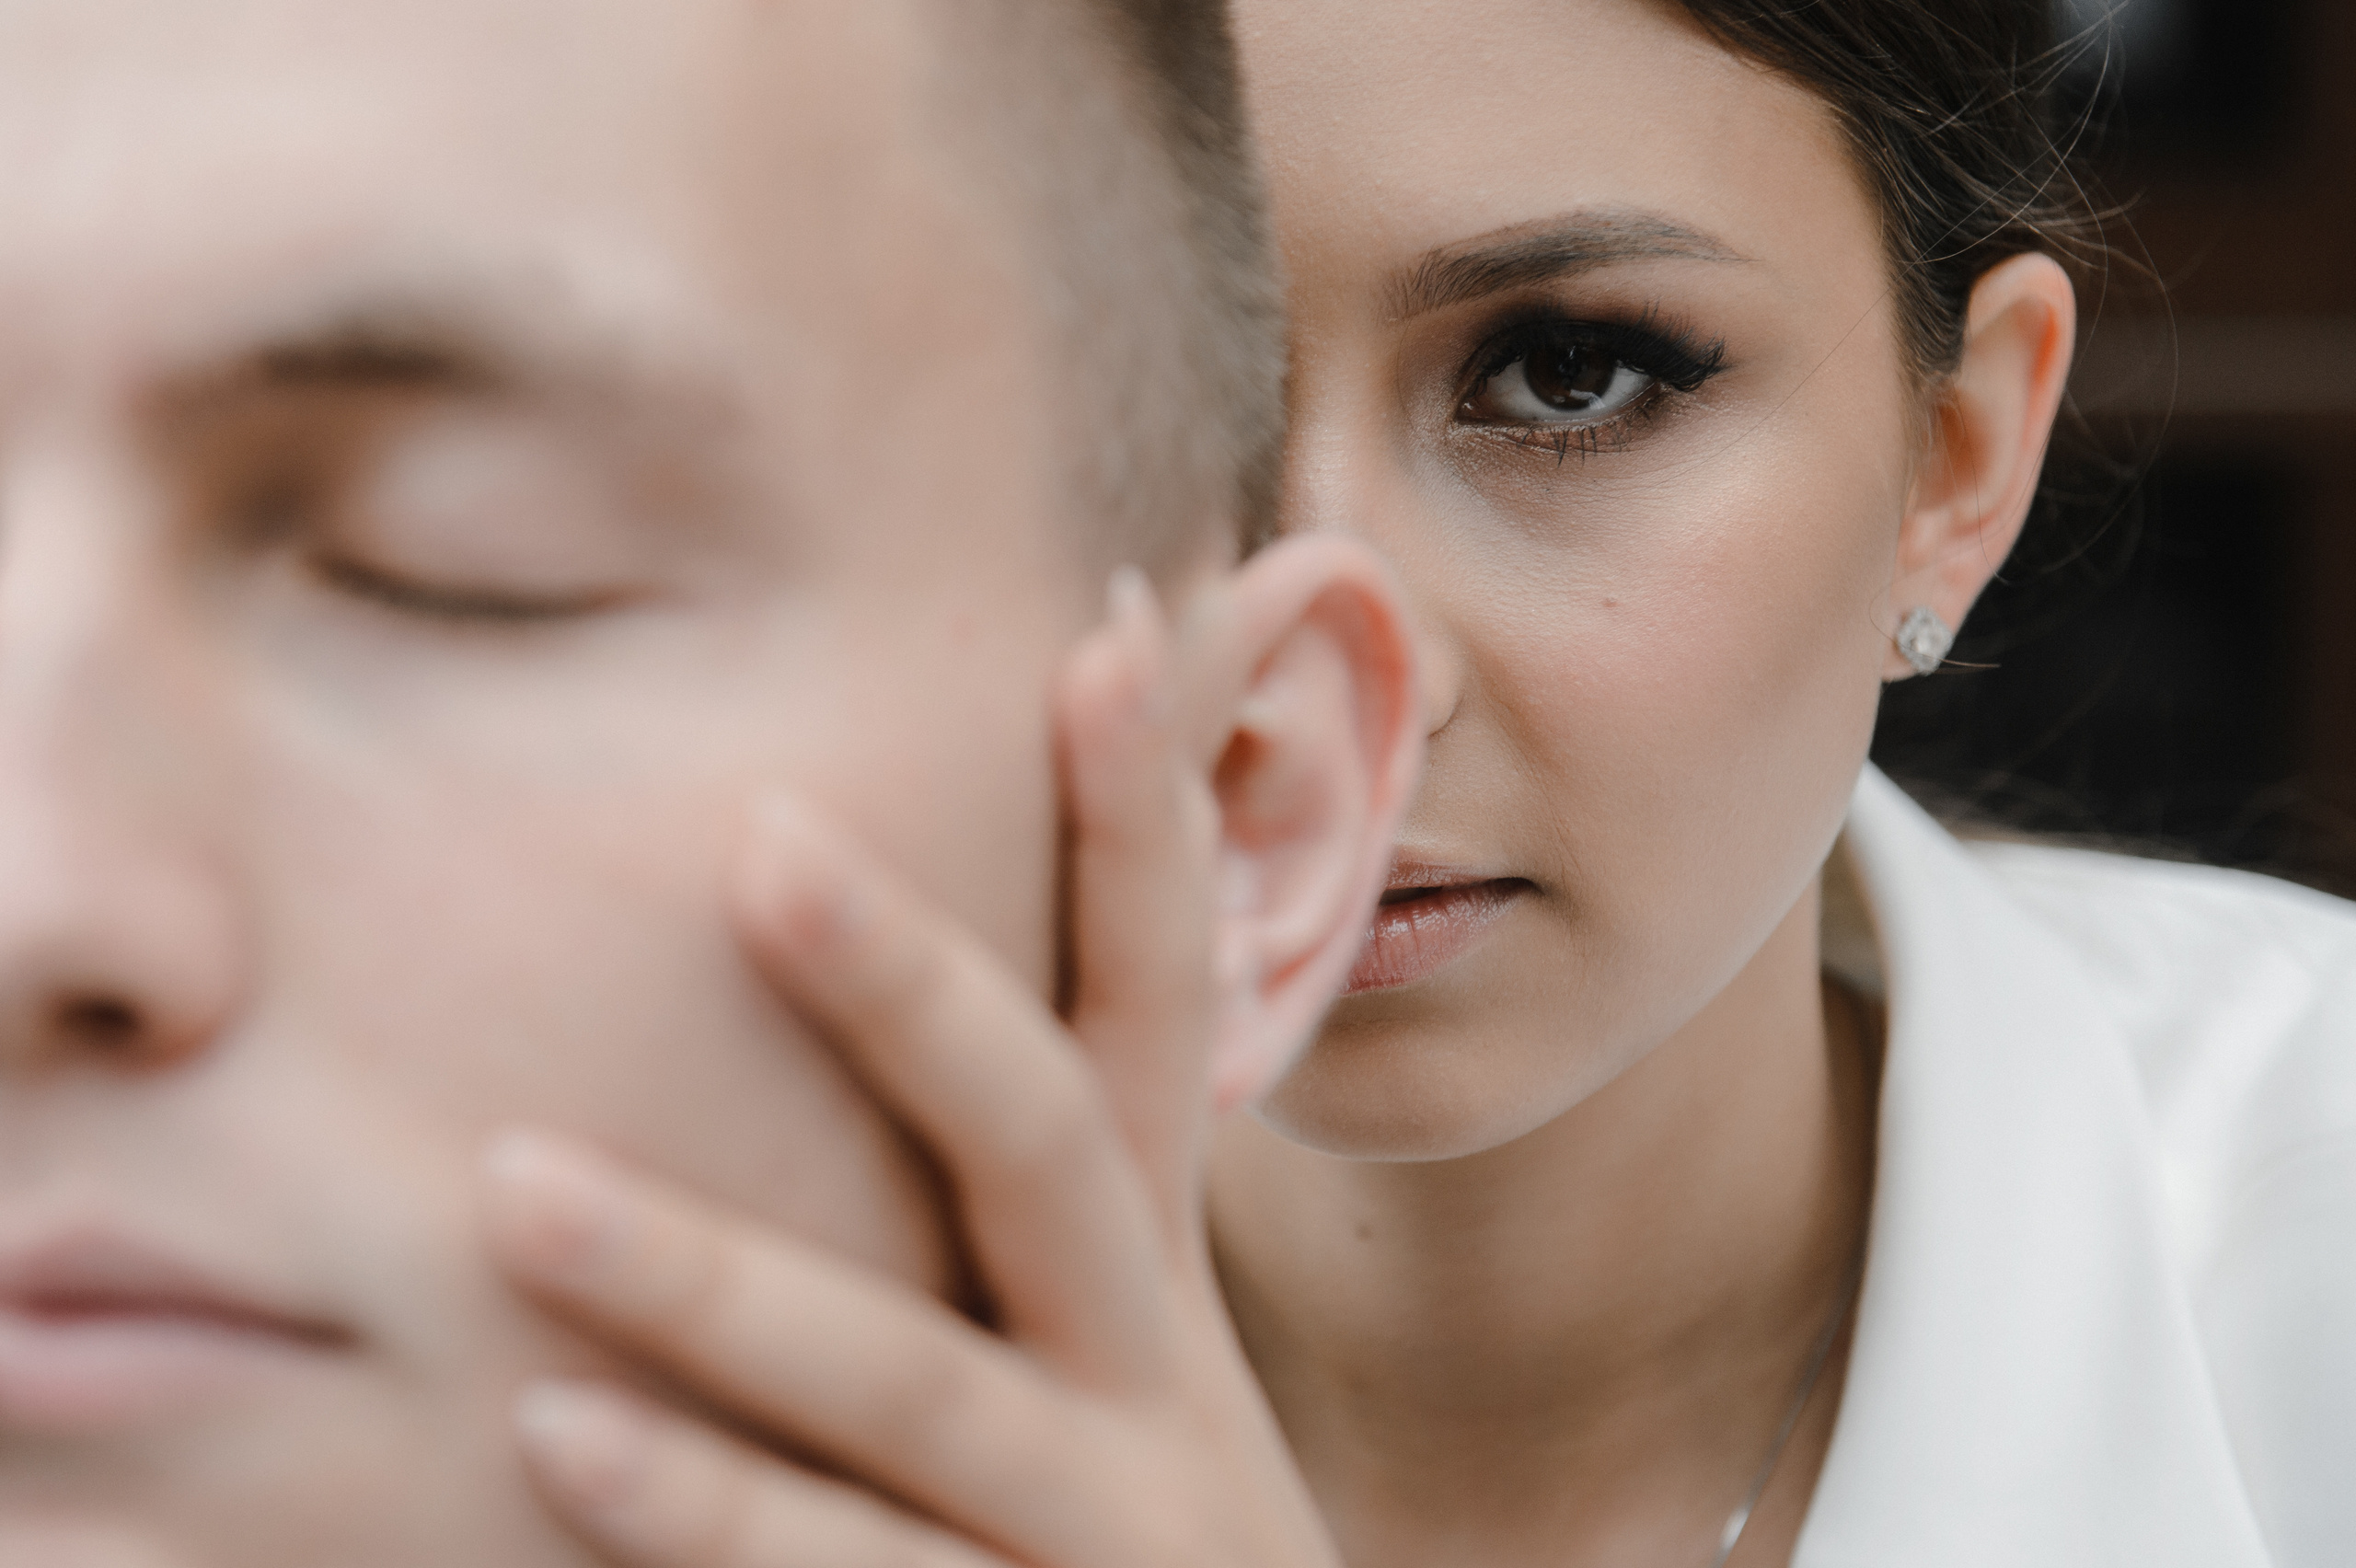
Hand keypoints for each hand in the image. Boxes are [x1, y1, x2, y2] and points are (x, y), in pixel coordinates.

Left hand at [481, 568, 1347, 1567]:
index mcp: (1153, 1267)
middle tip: (762, 837)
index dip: (1151, 821)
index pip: (1161, 1004)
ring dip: (718, 1285)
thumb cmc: (1141, 1528)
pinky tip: (557, 1440)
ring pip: (918, 1388)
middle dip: (919, 990)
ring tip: (512, 1182)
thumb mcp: (1133, 1349)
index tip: (1113, 621)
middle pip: (1053, 1144)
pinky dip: (711, 1517)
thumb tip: (937, 1006)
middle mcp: (1153, 1373)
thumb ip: (1058, 1196)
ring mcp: (1103, 1527)